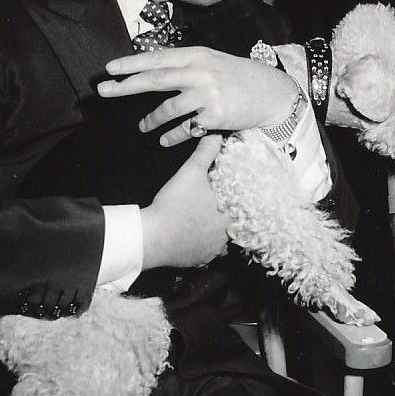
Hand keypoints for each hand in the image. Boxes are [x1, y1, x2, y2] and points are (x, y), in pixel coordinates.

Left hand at [97, 47, 298, 145]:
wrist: (271, 93)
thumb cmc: (240, 77)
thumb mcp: (214, 61)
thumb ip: (187, 64)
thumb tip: (155, 68)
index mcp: (198, 56)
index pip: (158, 58)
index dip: (132, 63)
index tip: (110, 68)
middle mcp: (201, 72)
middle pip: (156, 79)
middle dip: (126, 86)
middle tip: (103, 90)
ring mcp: (208, 94)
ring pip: (169, 108)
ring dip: (151, 119)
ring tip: (141, 127)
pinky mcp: (215, 116)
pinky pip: (187, 128)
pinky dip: (173, 136)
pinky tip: (164, 141)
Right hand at [140, 134, 229, 269]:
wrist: (152, 236)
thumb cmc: (175, 203)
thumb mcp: (190, 172)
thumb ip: (206, 152)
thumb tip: (216, 134)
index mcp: (229, 215)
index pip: (242, 207)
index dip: (234, 199)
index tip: (226, 195)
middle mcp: (225, 237)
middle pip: (233, 225)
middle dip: (224, 216)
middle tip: (212, 207)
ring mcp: (212, 252)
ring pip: (221, 241)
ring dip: (214, 232)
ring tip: (202, 221)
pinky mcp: (198, 261)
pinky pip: (206, 254)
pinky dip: (201, 245)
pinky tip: (193, 236)